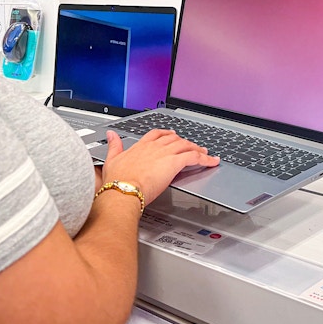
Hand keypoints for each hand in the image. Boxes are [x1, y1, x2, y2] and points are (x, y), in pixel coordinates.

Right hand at [101, 130, 219, 203]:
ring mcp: (165, 153)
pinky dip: (205, 158)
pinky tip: (212, 161)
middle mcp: (155, 147)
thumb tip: (111, 134)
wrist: (123, 190)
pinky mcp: (174, 163)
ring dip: (196, 148)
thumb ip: (114, 145)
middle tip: (191, 144)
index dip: (166, 133)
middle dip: (184, 141)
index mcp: (141, 146)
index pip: (156, 134)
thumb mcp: (112, 159)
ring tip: (204, 152)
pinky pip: (194, 157)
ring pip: (186, 145)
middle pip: (174, 138)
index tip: (171, 134)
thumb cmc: (117, 180)